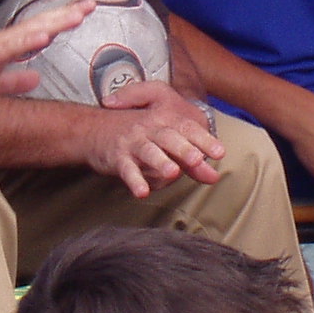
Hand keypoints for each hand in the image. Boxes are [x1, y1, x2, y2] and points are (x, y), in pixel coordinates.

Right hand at [0, 1, 91, 104]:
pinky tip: (43, 35)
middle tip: (92, 3)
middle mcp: (4, 42)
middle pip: (41, 25)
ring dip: (54, 22)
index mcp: (7, 49)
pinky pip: (9, 47)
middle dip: (67, 14)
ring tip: (77, 14)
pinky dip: (27, 40)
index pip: (40, 31)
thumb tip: (36, 79)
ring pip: (30, 31)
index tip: (84, 10)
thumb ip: (14, 81)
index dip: (63, 21)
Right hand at [89, 80, 226, 197]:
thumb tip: (214, 177)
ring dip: (161, 161)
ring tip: (172, 172)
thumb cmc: (137, 133)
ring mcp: (133, 142)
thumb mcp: (166, 139)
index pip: (188, 129)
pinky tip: (142, 191)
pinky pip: (127, 169)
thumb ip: (191, 160)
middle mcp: (150, 129)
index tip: (219, 152)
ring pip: (149, 151)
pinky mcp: (118, 157)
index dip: (204, 140)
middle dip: (184, 149)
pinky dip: (135, 180)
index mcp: (165, 121)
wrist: (94, 129)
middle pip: (170, 137)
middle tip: (197, 160)